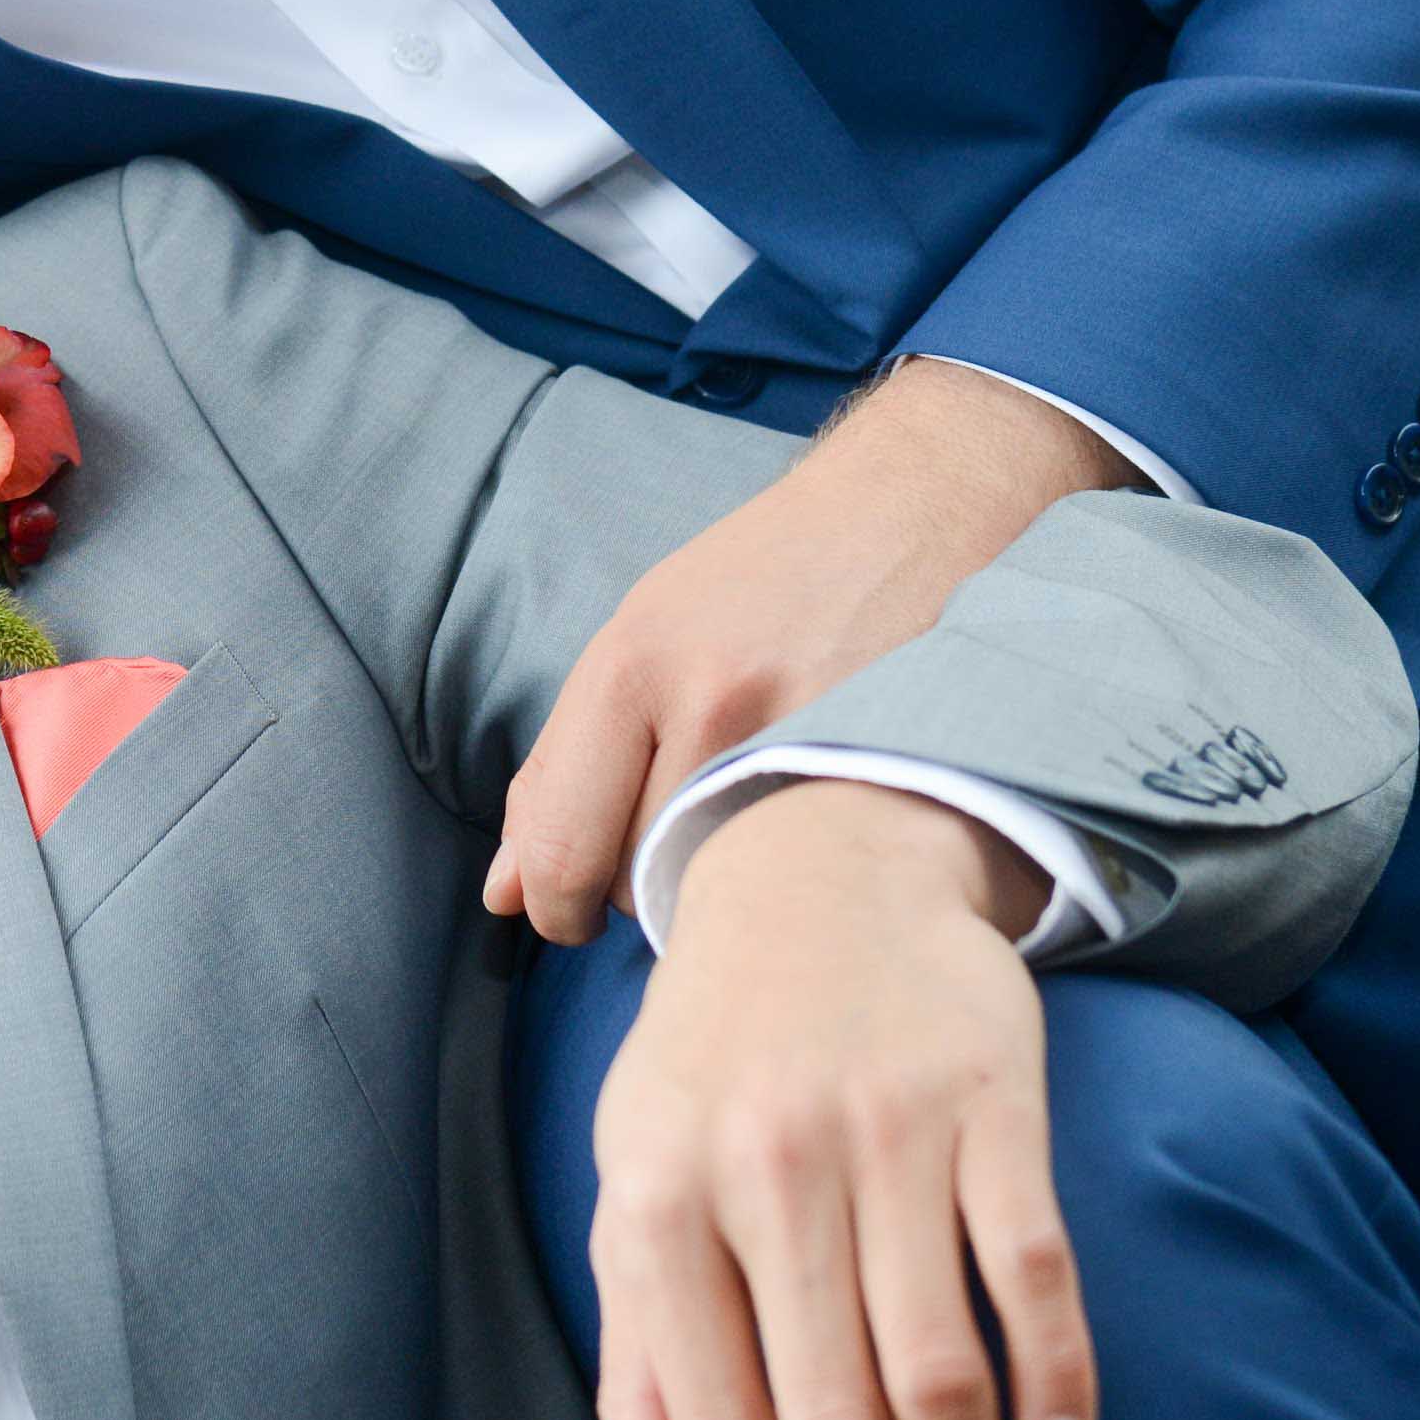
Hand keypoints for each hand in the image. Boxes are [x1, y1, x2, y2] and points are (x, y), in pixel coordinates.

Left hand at [490, 358, 1130, 940]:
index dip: (553, 906)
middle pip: (636, 880)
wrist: (918, 503)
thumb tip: (502, 893)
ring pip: (718, 886)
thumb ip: (564, 767)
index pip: (559, 844)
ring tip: (751, 815)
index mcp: (634, 664)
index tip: (567, 915)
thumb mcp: (645, 640)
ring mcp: (804, 732)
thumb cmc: (767, 578)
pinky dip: (795, 868)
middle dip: (636, 892)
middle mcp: (711, 700)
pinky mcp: (886, 760)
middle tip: (674, 848)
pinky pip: (807, 869)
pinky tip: (810, 825)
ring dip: (718, 881)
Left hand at [582, 780, 1096, 1419]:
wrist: (814, 866)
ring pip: (936, 1367)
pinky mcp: (989, 1098)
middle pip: (831, 1418)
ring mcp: (882, 1132)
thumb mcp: (639, 1187)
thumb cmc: (713, 1059)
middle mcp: (765, 1168)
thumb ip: (638, 1364)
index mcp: (661, 1199)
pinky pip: (1031, 1266)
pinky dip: (1056, 1377)